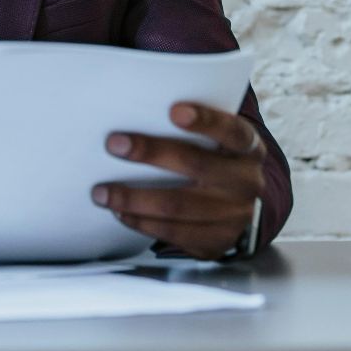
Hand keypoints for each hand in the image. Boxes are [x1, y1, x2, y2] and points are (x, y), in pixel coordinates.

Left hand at [91, 102, 267, 259]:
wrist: (238, 209)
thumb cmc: (216, 163)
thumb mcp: (219, 144)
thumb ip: (194, 128)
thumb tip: (138, 108)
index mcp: (248, 149)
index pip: (232, 131)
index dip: (205, 121)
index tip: (174, 111)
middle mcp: (246, 182)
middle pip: (196, 164)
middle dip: (151, 152)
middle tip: (114, 144)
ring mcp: (233, 215)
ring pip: (177, 204)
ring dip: (133, 197)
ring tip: (102, 192)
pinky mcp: (216, 242)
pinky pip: (172, 232)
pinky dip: (141, 221)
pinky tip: (121, 212)